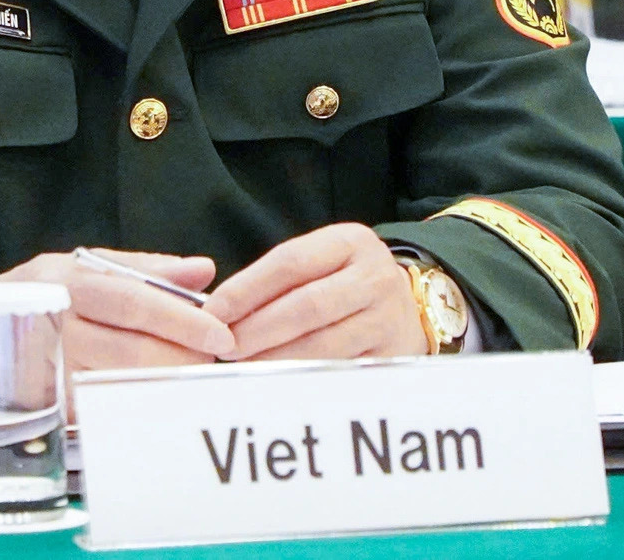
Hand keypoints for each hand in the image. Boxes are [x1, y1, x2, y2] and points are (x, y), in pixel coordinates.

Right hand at [0, 250, 234, 396]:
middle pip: (129, 350)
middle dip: (179, 360)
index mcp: (70, 280)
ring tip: (190, 380)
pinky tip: (152, 401)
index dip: (182, 320)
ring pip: (115, 384)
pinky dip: (129, 407)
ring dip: (160, 386)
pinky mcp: (41, 403)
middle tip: (212, 364)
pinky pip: (95, 409)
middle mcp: (55, 321)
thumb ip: (147, 269)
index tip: (222, 337)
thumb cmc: (42, 292)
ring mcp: (45, 366)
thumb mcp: (85, 266)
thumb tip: (204, 270)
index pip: (135, 300)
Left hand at [205, 223, 428, 360]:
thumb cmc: (346, 284)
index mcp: (351, 242)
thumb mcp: (323, 263)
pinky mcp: (391, 357)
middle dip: (257, 329)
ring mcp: (388, 318)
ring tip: (243, 365)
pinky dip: (302, 377)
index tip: (213, 311)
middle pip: (306, 305)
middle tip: (224, 345)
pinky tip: (276, 381)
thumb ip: (278, 279)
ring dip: (275, 358)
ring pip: (322, 343)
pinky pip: (338, 371)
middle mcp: (375, 276)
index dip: (246, 288)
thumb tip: (218, 310)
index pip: (290, 262)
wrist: (410, 309)